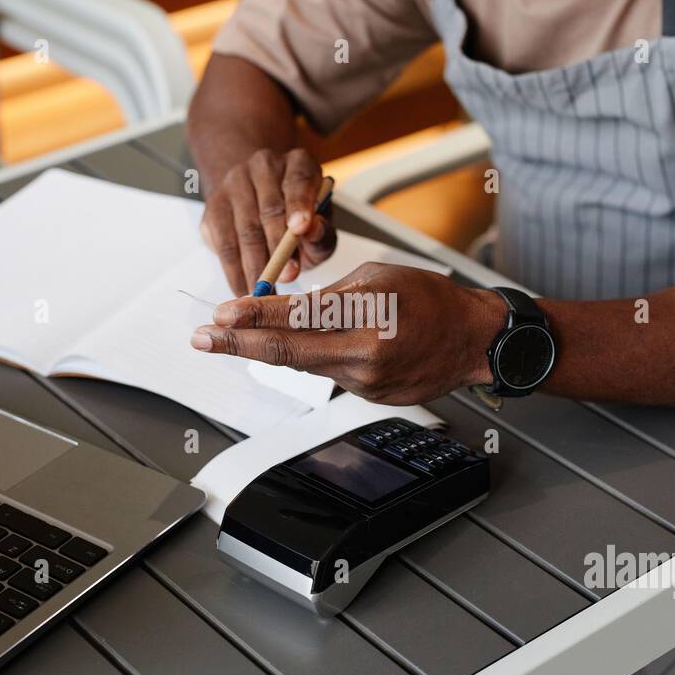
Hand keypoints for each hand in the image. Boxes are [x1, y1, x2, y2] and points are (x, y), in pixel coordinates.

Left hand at [190, 263, 506, 405]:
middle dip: (237, 345)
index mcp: (367, 318)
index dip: (253, 317)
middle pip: (286, 353)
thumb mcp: (378, 278)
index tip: (221, 315)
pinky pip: (328, 374)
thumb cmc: (431, 300)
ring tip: (233, 339)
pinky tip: (300, 347)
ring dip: (267, 351)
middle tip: (202, 339)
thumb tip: (283, 308)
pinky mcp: (369, 396)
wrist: (472, 341)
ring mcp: (366, 382)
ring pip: (304, 365)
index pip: (296, 319)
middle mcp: (364, 355)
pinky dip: (310, 358)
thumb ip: (329, 296)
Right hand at [198, 147, 335, 296]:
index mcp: (298, 163)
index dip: (300, 205)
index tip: (301, 229)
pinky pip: (223, 242)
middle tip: (286, 277)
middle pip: (270, 208)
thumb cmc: (297, 220)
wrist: (258, 202)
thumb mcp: (319, 226)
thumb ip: (322, 232)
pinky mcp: (214, 204)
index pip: (299, 180)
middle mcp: (264, 165)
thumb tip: (313, 231)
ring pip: (245, 229)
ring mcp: (235, 182)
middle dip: (278, 249)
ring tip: (265, 291)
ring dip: (255, 265)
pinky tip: (243, 288)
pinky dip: (234, 270)